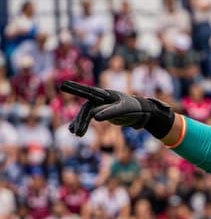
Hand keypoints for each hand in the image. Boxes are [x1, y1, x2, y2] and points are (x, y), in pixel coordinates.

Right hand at [60, 80, 174, 138]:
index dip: (76, 89)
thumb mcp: (123, 110)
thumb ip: (110, 112)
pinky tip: (74, 131)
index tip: (63, 84)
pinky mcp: (100, 112)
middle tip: (74, 124)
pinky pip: (87, 117)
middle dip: (79, 116)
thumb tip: (94, 117)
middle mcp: (100, 98)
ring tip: (76, 134)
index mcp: (105, 94)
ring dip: (80, 123)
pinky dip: (81, 123)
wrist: (140, 111)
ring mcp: (99, 105)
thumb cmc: (133, 108)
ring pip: (86, 113)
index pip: (89, 92)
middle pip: (86, 106)